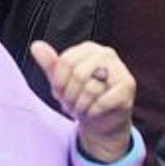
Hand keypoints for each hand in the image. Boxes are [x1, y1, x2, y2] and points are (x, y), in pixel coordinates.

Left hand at [30, 40, 134, 160]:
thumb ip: (50, 64)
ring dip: (81, 105)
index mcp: (89, 48)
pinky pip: (103, 101)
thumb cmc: (81, 97)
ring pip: (91, 88)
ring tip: (81, 108)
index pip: (66, 61)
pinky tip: (94, 112)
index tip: (60, 93)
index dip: (59, 82)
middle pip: (78, 73)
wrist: (101, 120)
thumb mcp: (61, 81)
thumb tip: (36, 46)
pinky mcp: (128, 86)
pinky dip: (93, 111)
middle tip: (71, 104)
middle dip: (70, 95)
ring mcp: (120, 69)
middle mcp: (106, 53)